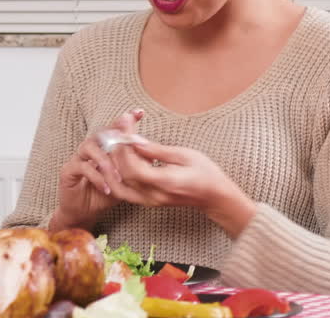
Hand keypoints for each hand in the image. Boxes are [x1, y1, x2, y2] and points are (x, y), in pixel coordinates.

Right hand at [50, 109, 144, 230]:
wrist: (83, 213)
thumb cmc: (103, 195)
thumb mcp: (124, 182)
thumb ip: (133, 169)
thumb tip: (153, 158)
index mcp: (103, 149)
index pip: (114, 130)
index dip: (125, 120)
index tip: (139, 112)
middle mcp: (89, 149)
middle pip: (100, 133)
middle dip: (114, 130)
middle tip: (127, 132)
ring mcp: (77, 158)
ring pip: (89, 147)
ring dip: (105, 161)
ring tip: (117, 176)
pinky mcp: (68, 171)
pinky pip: (82, 168)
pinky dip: (96, 177)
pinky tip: (107, 188)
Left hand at [108, 141, 257, 237]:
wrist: (216, 197)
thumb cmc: (206, 173)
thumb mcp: (185, 155)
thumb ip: (157, 150)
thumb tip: (134, 141)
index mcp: (165, 182)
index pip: (133, 166)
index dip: (125, 146)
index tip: (125, 127)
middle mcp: (154, 195)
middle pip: (122, 175)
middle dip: (116, 151)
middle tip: (118, 131)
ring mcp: (150, 201)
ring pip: (119, 185)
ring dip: (113, 165)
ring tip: (117, 145)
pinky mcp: (148, 202)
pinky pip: (124, 191)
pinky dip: (117, 175)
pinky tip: (120, 159)